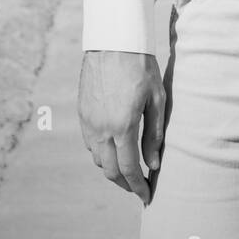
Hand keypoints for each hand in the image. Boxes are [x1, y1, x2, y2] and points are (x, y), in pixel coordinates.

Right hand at [78, 50, 164, 202]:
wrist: (113, 40)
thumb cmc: (140, 66)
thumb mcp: (156, 98)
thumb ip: (153, 134)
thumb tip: (153, 163)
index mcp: (122, 126)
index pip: (129, 169)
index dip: (138, 187)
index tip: (147, 197)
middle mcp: (101, 128)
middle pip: (110, 171)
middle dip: (125, 184)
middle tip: (138, 187)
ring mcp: (88, 121)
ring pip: (98, 159)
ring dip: (112, 169)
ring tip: (128, 168)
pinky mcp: (82, 113)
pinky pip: (90, 143)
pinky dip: (101, 153)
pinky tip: (114, 147)